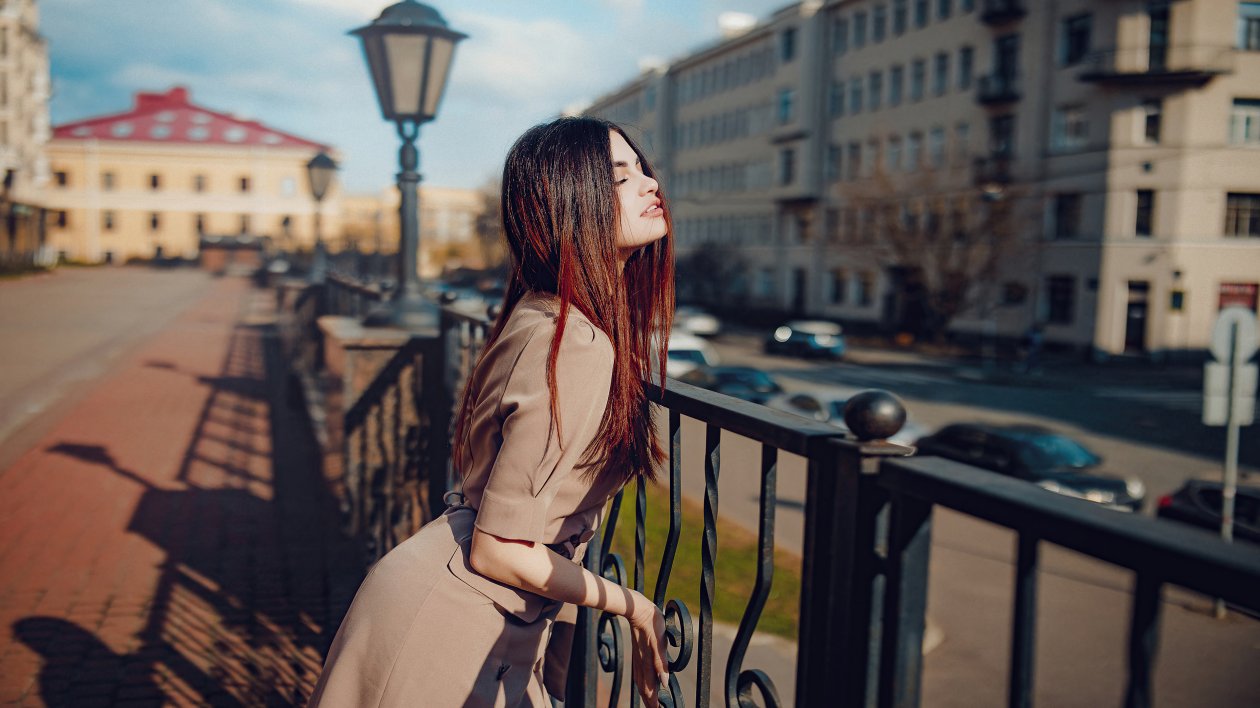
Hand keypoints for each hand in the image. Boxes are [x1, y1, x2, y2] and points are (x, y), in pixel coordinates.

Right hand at [628, 591, 666, 707]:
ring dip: (646, 693)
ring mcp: (638, 658)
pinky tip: (643, 681)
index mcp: (647, 662)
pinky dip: (642, 682)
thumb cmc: (652, 622)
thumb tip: (664, 681)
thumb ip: (661, 662)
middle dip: (650, 701)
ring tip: (651, 701)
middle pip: (644, 688)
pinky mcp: (637, 652)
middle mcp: (641, 663)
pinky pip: (639, 672)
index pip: (650, 688)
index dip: (654, 701)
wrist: (637, 608)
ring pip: (641, 681)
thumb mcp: (660, 641)